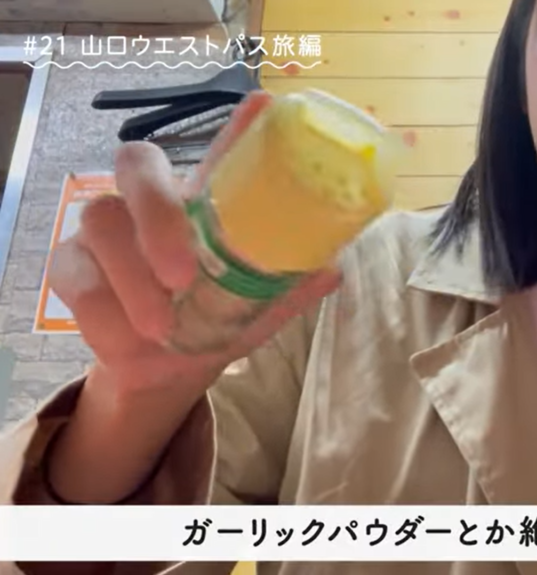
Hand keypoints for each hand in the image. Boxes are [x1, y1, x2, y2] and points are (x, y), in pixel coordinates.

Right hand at [49, 91, 341, 398]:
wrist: (165, 374)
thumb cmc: (213, 324)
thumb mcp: (254, 311)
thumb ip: (286, 289)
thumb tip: (332, 269)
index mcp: (204, 205)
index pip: (221, 154)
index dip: (239, 129)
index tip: (263, 106)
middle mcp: (151, 201)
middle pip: (138, 163)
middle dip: (157, 214)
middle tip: (182, 276)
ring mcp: (105, 228)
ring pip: (100, 220)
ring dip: (131, 280)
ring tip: (160, 328)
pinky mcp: (71, 263)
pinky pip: (76, 276)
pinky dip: (104, 314)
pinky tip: (129, 341)